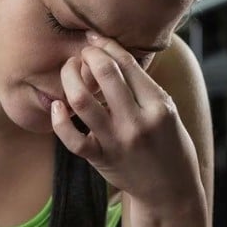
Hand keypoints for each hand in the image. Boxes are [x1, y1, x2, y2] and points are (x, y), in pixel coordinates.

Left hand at [49, 34, 202, 209]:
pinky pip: (72, 138)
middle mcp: (137, 121)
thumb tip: (114, 53)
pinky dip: (59, 120)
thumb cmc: (169, 144)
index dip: (107, 45)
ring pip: (82, 101)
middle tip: (82, 53)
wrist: (170, 189)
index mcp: (158, 105)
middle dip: (88, 55)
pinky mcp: (100, 158)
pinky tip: (56, 106)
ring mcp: (117, 141)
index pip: (127, 64)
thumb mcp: (167, 110)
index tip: (95, 38)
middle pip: (105, 74)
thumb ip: (143, 86)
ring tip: (69, 71)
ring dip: (70, 78)